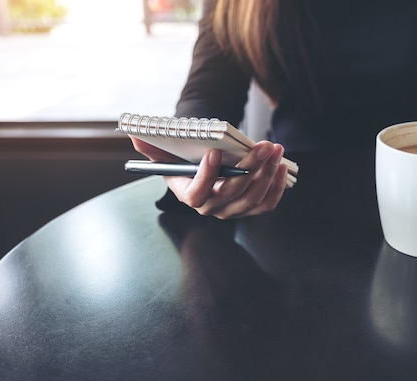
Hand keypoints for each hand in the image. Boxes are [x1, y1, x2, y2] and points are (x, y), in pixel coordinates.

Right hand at [130, 137, 287, 218]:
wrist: (204, 172)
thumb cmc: (185, 162)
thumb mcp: (166, 154)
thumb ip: (151, 146)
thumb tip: (135, 134)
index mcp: (190, 196)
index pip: (197, 194)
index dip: (207, 176)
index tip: (215, 153)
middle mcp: (212, 209)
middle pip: (233, 193)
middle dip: (250, 168)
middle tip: (263, 146)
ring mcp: (233, 211)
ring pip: (253, 198)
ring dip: (268, 174)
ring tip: (275, 150)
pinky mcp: (250, 209)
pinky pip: (267, 204)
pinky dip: (276, 188)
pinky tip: (281, 166)